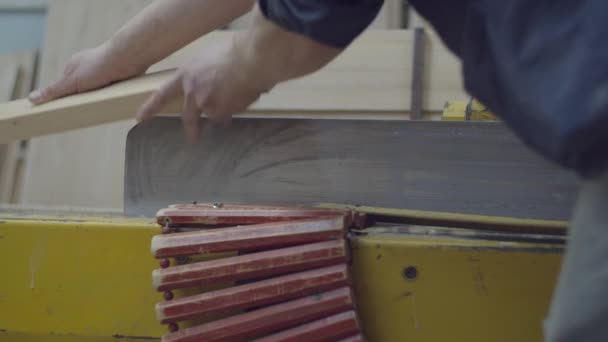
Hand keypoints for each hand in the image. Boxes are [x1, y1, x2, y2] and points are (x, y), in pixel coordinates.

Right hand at [28, 43, 143, 104]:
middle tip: (85, 114)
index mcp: (74, 67)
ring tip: (100, 109)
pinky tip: (112, 104)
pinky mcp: (118, 78)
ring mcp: (104, 74)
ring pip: (97, 93)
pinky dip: (111, 98)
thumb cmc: (99, 65)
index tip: (63, 114)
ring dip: (99, 101)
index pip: (64, 88)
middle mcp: (88, 69)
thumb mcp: (72, 81)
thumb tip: (32, 99)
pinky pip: (112, 93)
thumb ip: (54, 91)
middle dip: (83, 102)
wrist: (127, 58)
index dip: (64, 101)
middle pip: (81, 91)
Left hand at [135, 38, 271, 141]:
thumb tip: (209, 84)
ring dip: (225, 110)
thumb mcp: (208, 56)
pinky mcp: (224, 113)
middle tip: (193, 137)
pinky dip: (236, 109)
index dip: (151, 107)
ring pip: (216, 114)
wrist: (250, 61)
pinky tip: (244, 97)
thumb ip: (203, 73)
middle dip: (192, 129)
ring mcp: (208, 105)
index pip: (163, 93)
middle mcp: (194, 93)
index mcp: (186, 75)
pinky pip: (230, 115)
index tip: (141, 117)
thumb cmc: (233, 51)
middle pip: (189, 117)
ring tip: (239, 95)